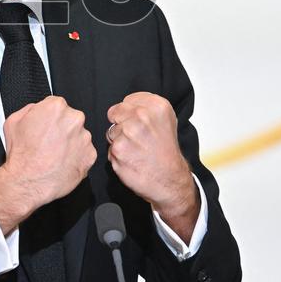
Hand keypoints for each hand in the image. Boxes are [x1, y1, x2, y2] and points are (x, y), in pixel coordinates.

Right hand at [0, 96, 96, 234]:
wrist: (28, 182)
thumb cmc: (21, 155)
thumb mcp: (14, 121)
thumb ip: (30, 109)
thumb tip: (37, 110)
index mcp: (56, 107)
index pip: (57, 105)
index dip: (49, 117)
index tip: (46, 126)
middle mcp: (74, 119)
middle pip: (70, 118)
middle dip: (61, 128)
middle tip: (48, 141)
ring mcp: (84, 138)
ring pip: (79, 136)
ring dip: (70, 143)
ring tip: (54, 154)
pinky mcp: (90, 156)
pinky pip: (85, 152)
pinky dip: (76, 157)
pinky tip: (61, 162)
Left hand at [107, 92, 198, 240]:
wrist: (170, 180)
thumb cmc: (166, 152)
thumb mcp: (166, 120)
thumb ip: (145, 107)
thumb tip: (125, 104)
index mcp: (157, 106)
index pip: (126, 101)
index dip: (130, 115)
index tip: (141, 125)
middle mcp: (142, 116)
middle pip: (116, 114)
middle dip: (122, 125)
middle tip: (138, 139)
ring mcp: (129, 133)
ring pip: (111, 132)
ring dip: (119, 141)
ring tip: (137, 150)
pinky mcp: (118, 150)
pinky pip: (110, 148)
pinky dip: (118, 156)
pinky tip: (132, 160)